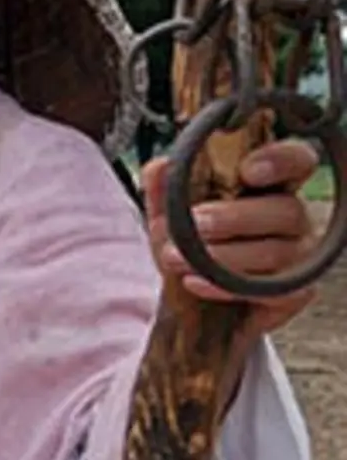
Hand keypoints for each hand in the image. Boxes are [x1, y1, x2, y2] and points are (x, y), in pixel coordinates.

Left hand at [142, 138, 318, 339]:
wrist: (188, 299)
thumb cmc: (190, 243)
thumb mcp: (169, 214)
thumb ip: (165, 188)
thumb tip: (161, 166)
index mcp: (269, 184)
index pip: (296, 160)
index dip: (280, 160)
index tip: (247, 171)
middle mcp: (292, 216)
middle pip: (287, 209)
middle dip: (235, 217)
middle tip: (195, 222)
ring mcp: (299, 255)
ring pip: (275, 251)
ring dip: (220, 256)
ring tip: (174, 257)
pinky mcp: (296, 293)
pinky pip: (273, 291)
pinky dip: (227, 288)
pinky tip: (195, 282)